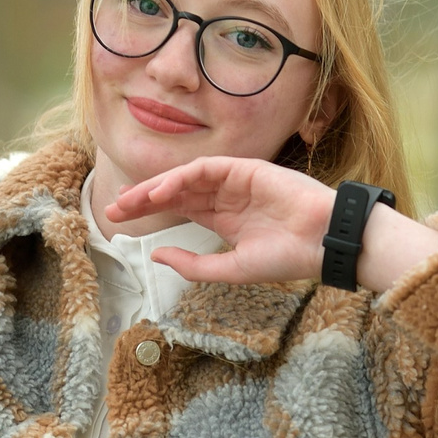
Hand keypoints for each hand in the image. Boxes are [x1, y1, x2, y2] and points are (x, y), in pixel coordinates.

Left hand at [106, 157, 437, 290]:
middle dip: (143, 198)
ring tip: (130, 201)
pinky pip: (206, 169)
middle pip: (176, 192)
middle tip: (112, 208)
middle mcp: (227, 197)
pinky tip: (161, 190)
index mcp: (225, 219)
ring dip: (156, 187)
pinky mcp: (247, 169)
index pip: (179, 209)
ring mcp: (236, 181)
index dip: (149, 212)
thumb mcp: (232, 269)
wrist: (325, 242)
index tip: (119, 220)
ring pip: (186, 178)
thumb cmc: (287, 258)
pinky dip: (181, 177)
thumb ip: (194, 265)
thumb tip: (155, 254)